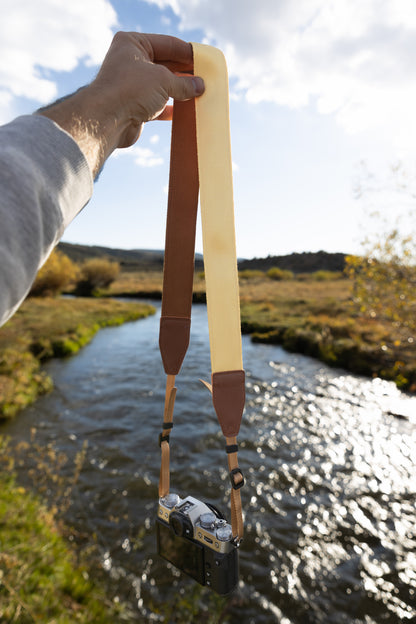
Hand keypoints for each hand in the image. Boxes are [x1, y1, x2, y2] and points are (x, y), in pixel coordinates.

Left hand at [92, 32, 204, 146]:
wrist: (107, 120)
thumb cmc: (130, 90)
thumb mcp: (164, 81)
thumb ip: (184, 83)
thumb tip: (200, 85)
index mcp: (133, 43)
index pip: (168, 44)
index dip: (187, 52)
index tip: (205, 60)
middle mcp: (130, 61)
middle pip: (165, 65)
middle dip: (185, 73)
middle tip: (204, 78)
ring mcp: (131, 85)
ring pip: (161, 86)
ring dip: (179, 91)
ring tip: (198, 94)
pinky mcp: (134, 106)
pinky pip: (157, 105)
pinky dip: (170, 108)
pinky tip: (184, 112)